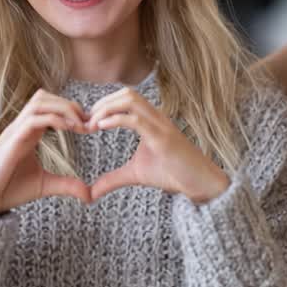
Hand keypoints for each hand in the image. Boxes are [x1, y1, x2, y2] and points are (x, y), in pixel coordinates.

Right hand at [0, 90, 90, 214]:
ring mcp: (14, 131)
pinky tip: (69, 129)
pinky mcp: (11, 141)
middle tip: (88, 122)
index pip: (49, 106)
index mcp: (28, 132)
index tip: (90, 126)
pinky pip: (32, 119)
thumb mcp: (44, 186)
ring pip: (38, 102)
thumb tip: (90, 195)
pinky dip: (53, 119)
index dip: (71, 111)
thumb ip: (67, 185)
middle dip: (69, 105)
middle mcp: (21, 126)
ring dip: (63, 108)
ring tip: (80, 124)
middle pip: (44, 97)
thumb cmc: (8, 190)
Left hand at [86, 87, 229, 203]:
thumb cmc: (172, 174)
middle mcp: (155, 117)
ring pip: (131, 99)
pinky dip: (116, 119)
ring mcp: (160, 125)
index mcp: (150, 120)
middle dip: (102, 103)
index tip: (86, 123)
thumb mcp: (135, 175)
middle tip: (86, 123)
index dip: (102, 106)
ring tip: (92, 125)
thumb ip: (112, 180)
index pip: (124, 98)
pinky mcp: (162, 138)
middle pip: (125, 93)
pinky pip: (137, 120)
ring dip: (107, 108)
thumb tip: (90, 193)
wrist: (200, 183)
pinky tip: (101, 127)